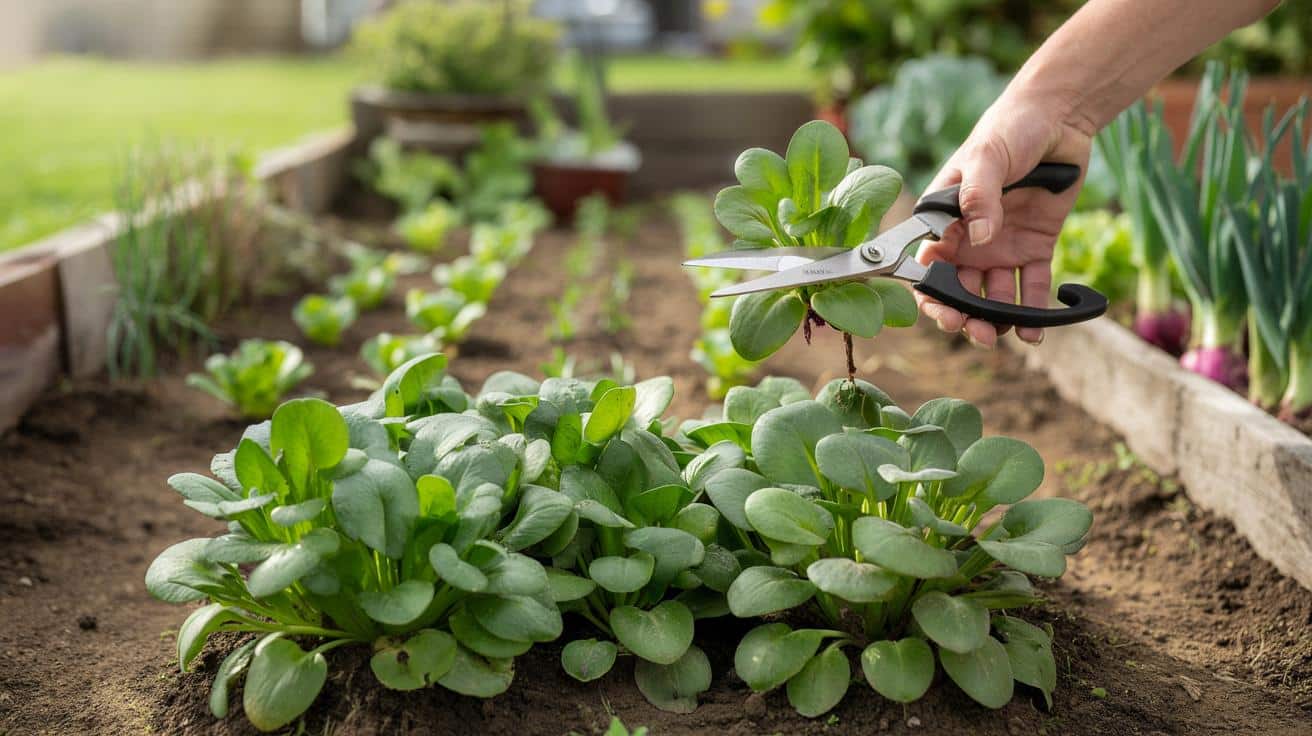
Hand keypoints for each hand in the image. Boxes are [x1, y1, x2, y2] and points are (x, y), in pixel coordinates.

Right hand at [915, 93, 1093, 346]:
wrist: (1059, 117)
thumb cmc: (1009, 129)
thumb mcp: (986, 158)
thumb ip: (979, 197)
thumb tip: (981, 238)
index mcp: (945, 219)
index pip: (931, 266)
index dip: (933, 294)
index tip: (944, 312)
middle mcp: (970, 239)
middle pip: (960, 289)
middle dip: (964, 316)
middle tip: (976, 332)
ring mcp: (1002, 245)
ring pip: (993, 296)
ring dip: (996, 320)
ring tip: (1004, 335)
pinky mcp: (1035, 246)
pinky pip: (1032, 287)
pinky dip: (1035, 311)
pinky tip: (1036, 332)